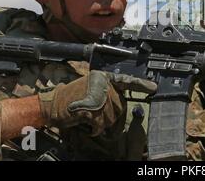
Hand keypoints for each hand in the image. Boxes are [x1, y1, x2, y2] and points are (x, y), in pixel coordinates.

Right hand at [38, 70, 156, 135]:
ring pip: (112, 116)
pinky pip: (101, 124)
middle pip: (120, 105)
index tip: (153, 88)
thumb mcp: (92, 90)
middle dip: (111, 115)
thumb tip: (124, 106)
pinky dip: (95, 128)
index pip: (126, 80)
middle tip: (96, 114)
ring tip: (89, 117)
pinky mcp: (91, 107)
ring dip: (102, 122)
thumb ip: (109, 94)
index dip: (140, 84)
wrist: (51, 105)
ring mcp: (97, 94)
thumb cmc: (72, 100)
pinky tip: (87, 123)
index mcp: (103, 77)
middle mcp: (102, 82)